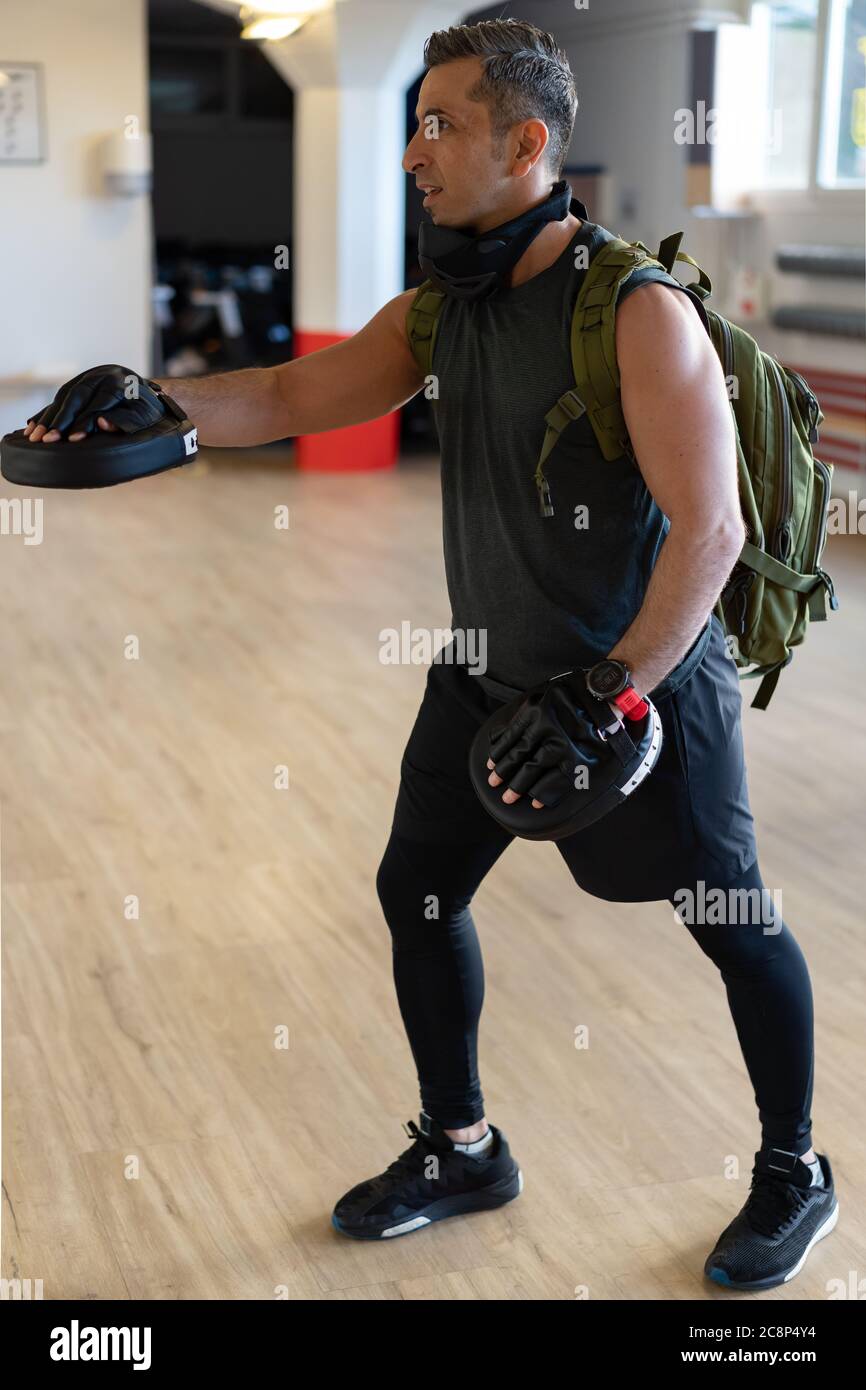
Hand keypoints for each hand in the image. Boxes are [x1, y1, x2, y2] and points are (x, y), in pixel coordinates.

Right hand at [21, 365, 165, 442]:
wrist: (148, 391)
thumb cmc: (148, 410)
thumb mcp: (145, 417)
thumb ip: (125, 421)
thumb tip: (101, 424)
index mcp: (119, 383)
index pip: (97, 404)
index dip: (83, 422)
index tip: (73, 440)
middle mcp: (101, 375)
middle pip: (76, 397)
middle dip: (59, 420)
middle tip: (45, 440)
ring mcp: (88, 376)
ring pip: (64, 395)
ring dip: (48, 417)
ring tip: (34, 436)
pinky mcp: (79, 382)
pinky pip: (59, 397)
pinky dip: (46, 412)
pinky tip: (32, 424)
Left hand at [485, 672, 614, 809]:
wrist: (608, 698)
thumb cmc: (574, 696)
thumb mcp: (544, 697)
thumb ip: (525, 715)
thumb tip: (499, 737)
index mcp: (535, 711)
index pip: (510, 738)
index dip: (497, 754)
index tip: (490, 766)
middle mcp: (546, 727)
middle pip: (518, 755)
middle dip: (503, 773)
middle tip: (494, 783)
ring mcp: (561, 744)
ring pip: (532, 770)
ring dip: (518, 786)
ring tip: (508, 797)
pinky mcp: (577, 757)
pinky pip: (556, 780)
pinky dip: (544, 793)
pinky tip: (536, 802)